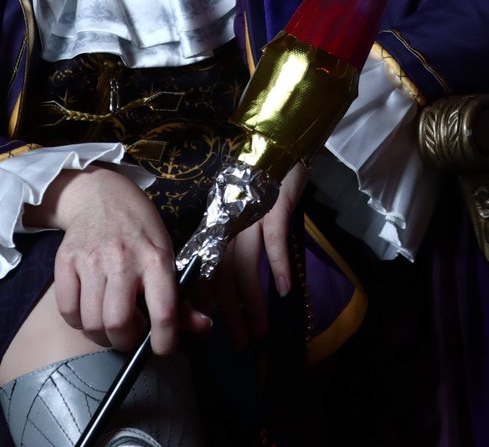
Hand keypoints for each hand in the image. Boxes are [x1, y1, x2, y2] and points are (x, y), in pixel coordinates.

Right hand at [27, 166, 208, 353]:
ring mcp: (91, 260)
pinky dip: (78, 321)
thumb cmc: (139, 229)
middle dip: (126, 342)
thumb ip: (182, 297)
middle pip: (119, 325)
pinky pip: (68, 312)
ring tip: (110, 321)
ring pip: (92, 323)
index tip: (162, 346)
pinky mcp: (66, 261)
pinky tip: (89, 309)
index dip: (165, 342)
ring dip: (102, 334)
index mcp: (156, 259)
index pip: (165, 313)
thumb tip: (203, 328)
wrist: (100, 194)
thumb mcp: (167, 254)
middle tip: (130, 333)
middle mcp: (123, 260)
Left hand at [209, 161, 308, 348]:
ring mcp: (250, 213)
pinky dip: (278, 265)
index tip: (208, 326)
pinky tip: (284, 289)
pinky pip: (273, 240)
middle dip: (230, 312)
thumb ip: (232, 244)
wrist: (278, 144)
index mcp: (218, 224)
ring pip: (246, 264)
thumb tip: (227, 287)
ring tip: (260, 330)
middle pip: (224, 273)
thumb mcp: (240, 212)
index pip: (204, 265)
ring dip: (253, 301)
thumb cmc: (259, 181)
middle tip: (239, 344)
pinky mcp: (273, 204)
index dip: (205, 297)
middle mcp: (229, 221)